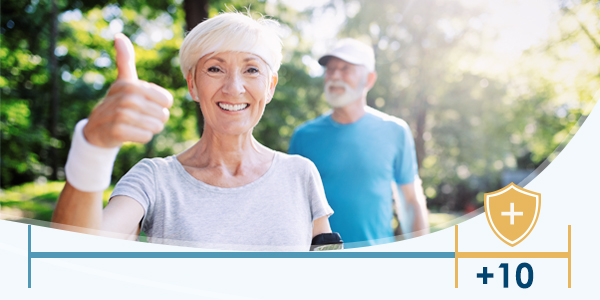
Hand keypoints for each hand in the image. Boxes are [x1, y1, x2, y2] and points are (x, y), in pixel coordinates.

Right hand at [83, 33, 172, 147]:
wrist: (96, 128)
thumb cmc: (117, 102)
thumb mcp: (123, 80)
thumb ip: (125, 59)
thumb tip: (119, 36)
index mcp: (131, 84)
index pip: (167, 100)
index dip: (161, 106)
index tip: (146, 104)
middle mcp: (126, 97)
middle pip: (163, 114)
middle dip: (156, 119)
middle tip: (140, 117)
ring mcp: (120, 114)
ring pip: (156, 126)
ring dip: (149, 129)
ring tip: (135, 124)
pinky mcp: (117, 131)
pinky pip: (146, 137)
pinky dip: (142, 137)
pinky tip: (131, 133)